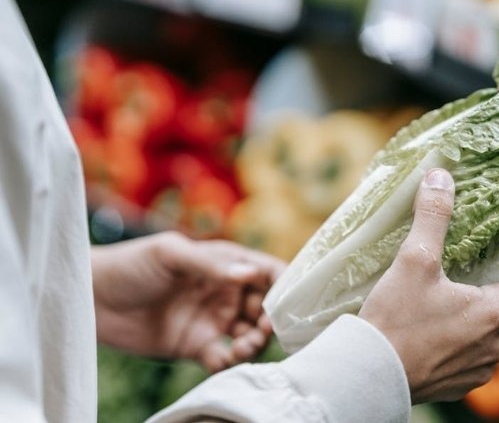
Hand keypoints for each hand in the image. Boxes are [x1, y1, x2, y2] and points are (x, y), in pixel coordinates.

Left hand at [92, 232, 285, 371]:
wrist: (91, 299)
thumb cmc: (130, 265)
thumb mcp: (170, 254)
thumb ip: (210, 265)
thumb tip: (249, 274)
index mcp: (224, 263)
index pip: (266, 271)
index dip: (284, 284)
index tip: (290, 301)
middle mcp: (224, 291)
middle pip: (265, 306)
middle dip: (272, 319)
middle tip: (265, 330)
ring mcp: (212, 319)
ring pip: (250, 333)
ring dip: (255, 342)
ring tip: (243, 347)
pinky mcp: (196, 345)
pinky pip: (224, 357)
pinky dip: (231, 362)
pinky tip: (223, 359)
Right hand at [359, 168, 498, 403]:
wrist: (369, 376)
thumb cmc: (395, 321)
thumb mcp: (413, 262)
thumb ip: (432, 217)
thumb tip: (440, 177)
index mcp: (496, 310)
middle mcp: (497, 343)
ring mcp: (482, 367)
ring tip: (485, 297)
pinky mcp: (462, 383)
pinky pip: (485, 357)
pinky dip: (481, 338)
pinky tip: (455, 328)